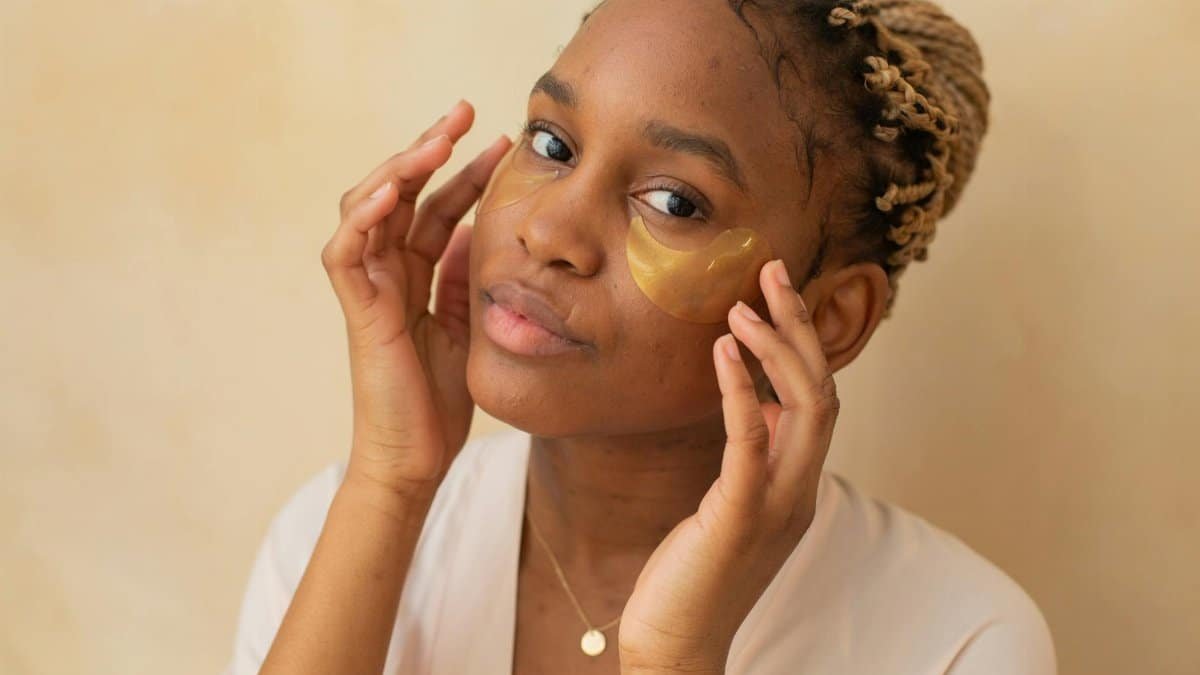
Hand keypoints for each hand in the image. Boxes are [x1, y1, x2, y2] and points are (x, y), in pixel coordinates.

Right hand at [321, 99, 511, 502]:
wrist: (417, 459)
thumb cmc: (439, 402)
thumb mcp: (468, 327)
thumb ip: (467, 280)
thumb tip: (478, 232)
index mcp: (415, 277)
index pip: (435, 209)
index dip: (463, 173)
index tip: (502, 142)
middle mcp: (387, 275)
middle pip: (400, 196)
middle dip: (430, 149)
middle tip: (465, 112)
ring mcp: (368, 291)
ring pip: (366, 210)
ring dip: (398, 169)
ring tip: (435, 139)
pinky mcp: (357, 313)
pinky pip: (345, 255)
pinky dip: (361, 220)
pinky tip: (389, 192)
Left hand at [618, 259, 839, 672]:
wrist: (676, 643)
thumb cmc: (693, 573)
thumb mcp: (731, 503)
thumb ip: (754, 457)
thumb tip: (761, 406)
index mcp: (798, 483)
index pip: (819, 397)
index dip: (802, 341)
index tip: (774, 292)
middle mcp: (800, 489)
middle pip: (823, 390)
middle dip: (799, 326)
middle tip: (772, 270)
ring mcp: (777, 505)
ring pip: (805, 409)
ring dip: (777, 350)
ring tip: (744, 305)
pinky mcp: (740, 518)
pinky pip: (751, 443)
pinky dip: (743, 392)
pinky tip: (723, 353)